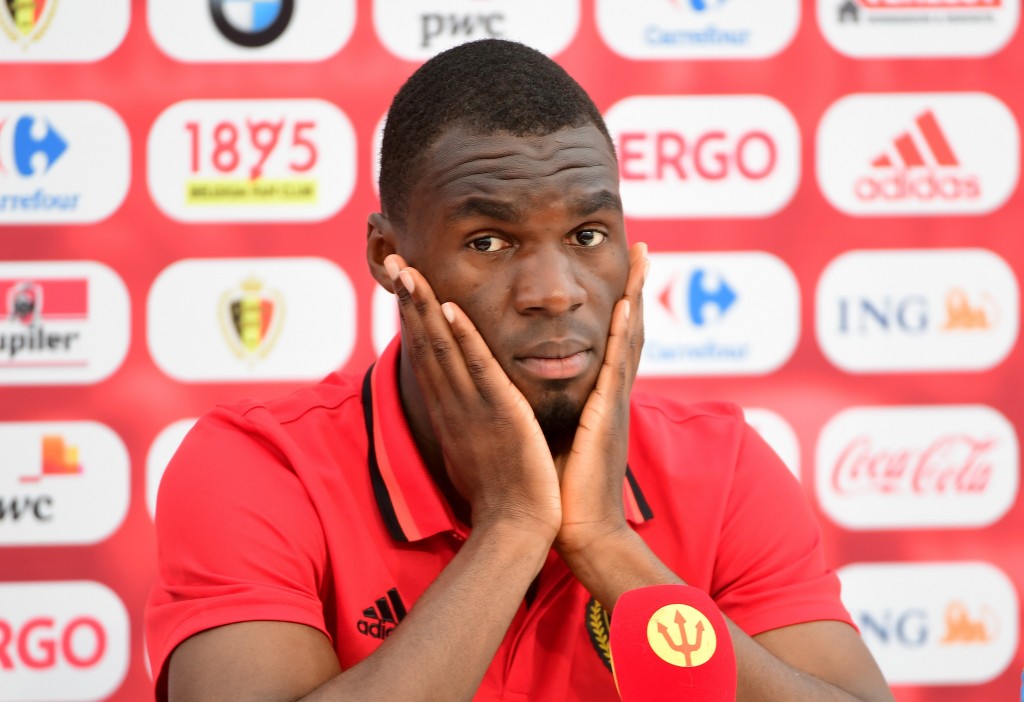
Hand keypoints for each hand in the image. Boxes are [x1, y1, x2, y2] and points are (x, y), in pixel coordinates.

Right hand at [385, 254, 561, 539]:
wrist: (516, 527)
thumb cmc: (501, 493)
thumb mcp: (476, 450)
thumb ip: (469, 423)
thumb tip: (464, 408)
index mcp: (450, 411)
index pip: (426, 355)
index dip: (413, 317)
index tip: (404, 284)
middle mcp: (452, 405)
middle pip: (424, 344)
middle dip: (408, 300)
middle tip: (394, 260)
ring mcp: (471, 408)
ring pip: (442, 349)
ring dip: (424, 307)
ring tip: (409, 270)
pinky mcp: (497, 413)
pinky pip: (477, 369)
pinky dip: (462, 337)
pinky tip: (450, 307)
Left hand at [555, 242, 647, 554]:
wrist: (582, 531)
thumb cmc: (568, 492)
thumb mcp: (564, 440)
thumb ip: (562, 414)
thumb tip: (538, 395)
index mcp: (602, 400)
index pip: (614, 342)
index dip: (621, 305)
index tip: (623, 272)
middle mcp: (613, 395)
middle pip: (629, 329)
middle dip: (637, 286)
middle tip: (642, 247)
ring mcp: (614, 404)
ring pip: (628, 338)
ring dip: (635, 294)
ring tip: (642, 257)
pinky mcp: (606, 417)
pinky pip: (614, 367)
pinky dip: (621, 334)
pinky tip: (623, 304)